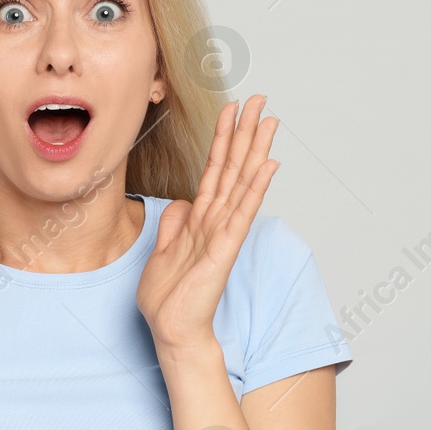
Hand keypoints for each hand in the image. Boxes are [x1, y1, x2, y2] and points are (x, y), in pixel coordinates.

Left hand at [136, 94, 278, 351]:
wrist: (172, 330)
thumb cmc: (169, 298)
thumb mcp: (161, 253)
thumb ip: (173, 225)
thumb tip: (180, 203)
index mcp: (200, 220)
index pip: (214, 171)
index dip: (222, 140)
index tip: (231, 110)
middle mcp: (215, 221)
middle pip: (233, 168)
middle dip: (244, 132)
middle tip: (259, 100)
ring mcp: (223, 233)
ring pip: (241, 182)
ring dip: (255, 150)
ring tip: (269, 120)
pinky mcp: (224, 248)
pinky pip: (242, 212)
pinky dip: (255, 188)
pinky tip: (269, 164)